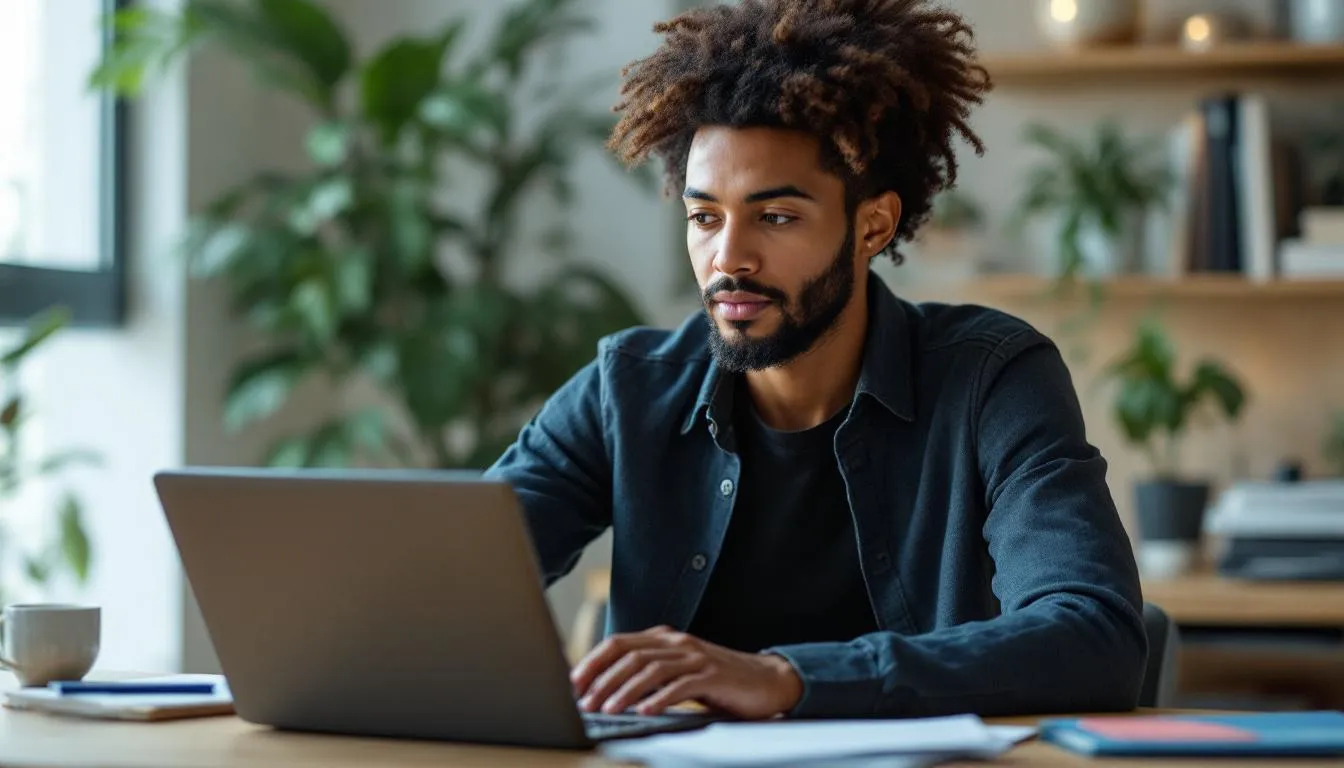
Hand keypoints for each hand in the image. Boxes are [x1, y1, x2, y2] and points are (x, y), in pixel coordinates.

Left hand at [570, 625, 802, 719]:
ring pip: (651, 669)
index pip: (619, 643)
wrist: (765, 681)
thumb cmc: (717, 682)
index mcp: (664, 638)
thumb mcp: (678, 673)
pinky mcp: (713, 675)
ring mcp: (696, 657)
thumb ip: (649, 675)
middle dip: (602, 679)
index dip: (593, 662)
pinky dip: (659, 699)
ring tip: (607, 710)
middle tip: (584, 702)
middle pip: (630, 655)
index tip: (574, 683)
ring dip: (625, 691)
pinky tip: (645, 712)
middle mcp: (677, 642)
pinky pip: (681, 686)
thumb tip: (606, 692)